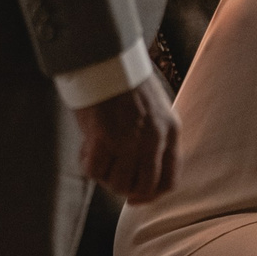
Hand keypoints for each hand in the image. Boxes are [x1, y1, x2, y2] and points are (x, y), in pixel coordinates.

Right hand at [77, 72, 178, 202]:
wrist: (106, 58)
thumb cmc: (125, 82)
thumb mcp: (155, 110)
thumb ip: (154, 138)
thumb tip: (139, 171)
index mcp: (170, 131)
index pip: (169, 180)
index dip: (150, 196)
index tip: (134, 197)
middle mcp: (154, 139)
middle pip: (143, 187)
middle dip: (124, 189)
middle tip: (109, 176)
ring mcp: (129, 139)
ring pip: (118, 183)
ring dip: (104, 176)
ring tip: (96, 155)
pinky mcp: (104, 136)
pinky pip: (94, 171)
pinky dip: (88, 165)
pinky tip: (86, 149)